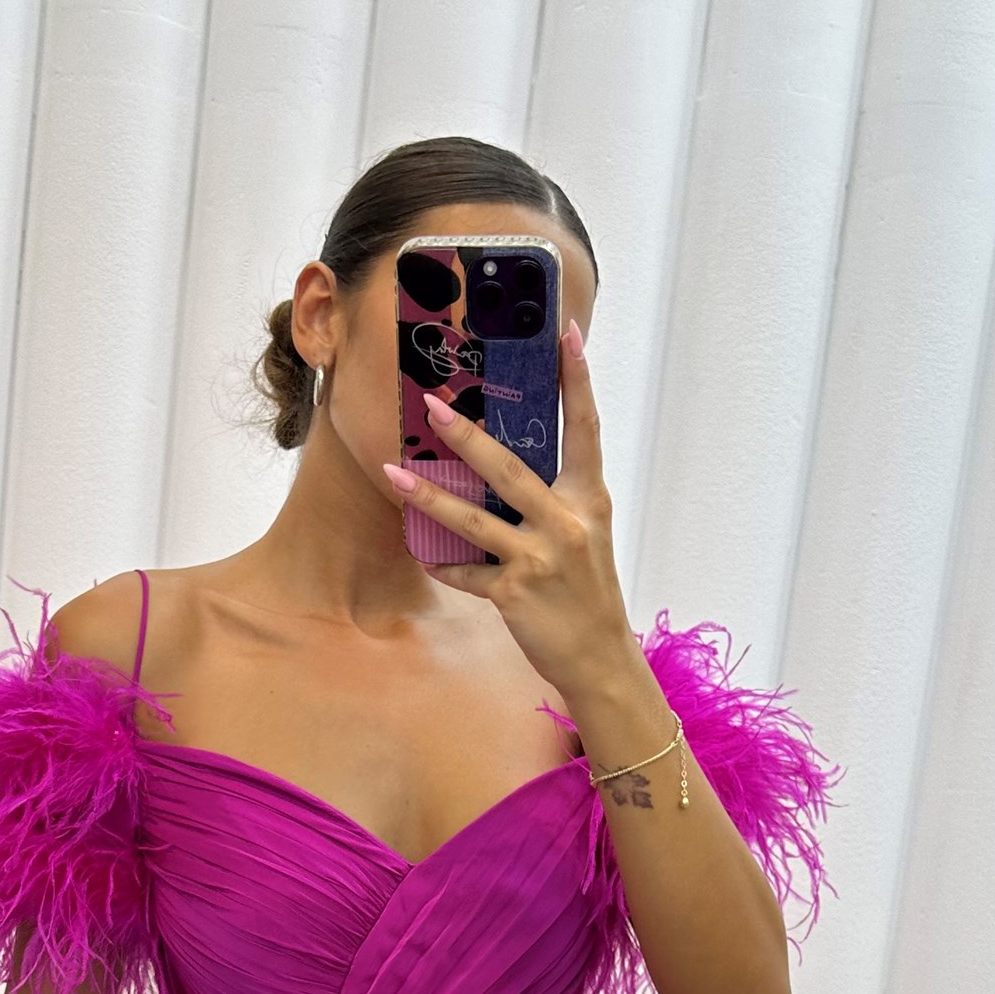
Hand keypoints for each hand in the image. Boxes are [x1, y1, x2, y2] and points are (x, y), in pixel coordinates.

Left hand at [382, 320, 636, 700]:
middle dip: (468, 437)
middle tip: (433, 406)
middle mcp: (566, 522)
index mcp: (589, 499)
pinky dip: (445, 564)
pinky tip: (425, 555)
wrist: (600, 658)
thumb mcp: (585, 535)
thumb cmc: (589, 592)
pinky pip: (467, 573)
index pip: (585, 428)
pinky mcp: (515, 593)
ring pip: (474, 520)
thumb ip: (555, 498)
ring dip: (429, 496)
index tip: (566, 334)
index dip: (577, 380)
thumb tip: (507, 463)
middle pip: (510, 469)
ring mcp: (539, 558)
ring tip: (394, 473)